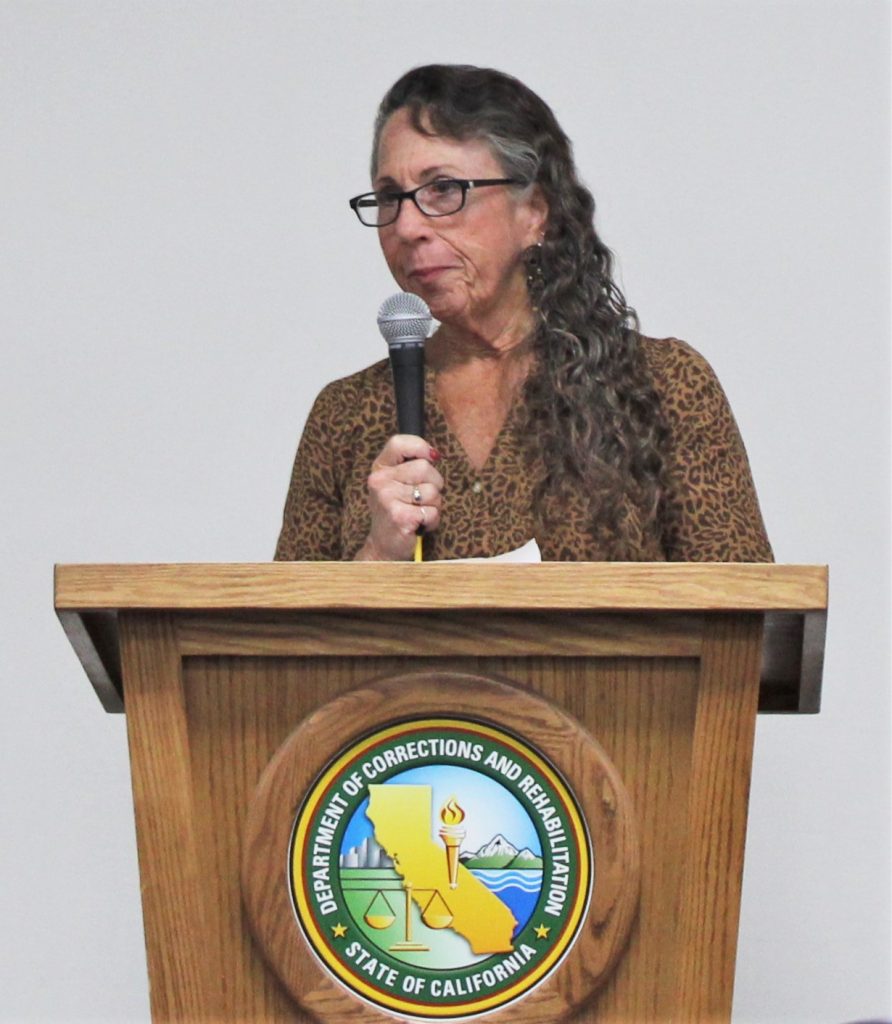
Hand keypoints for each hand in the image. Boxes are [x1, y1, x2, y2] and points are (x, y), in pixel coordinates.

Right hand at [354, 436, 443, 560]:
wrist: (383, 546)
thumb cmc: (396, 511)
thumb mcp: (395, 483)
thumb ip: (410, 465)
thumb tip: (435, 454)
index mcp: (379, 469)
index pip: (399, 443)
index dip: (420, 447)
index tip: (431, 458)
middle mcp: (379, 481)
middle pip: (425, 468)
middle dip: (434, 484)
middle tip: (422, 499)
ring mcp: (387, 499)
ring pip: (433, 491)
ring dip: (434, 505)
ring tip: (420, 513)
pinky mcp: (400, 517)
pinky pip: (432, 511)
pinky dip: (433, 520)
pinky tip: (420, 524)